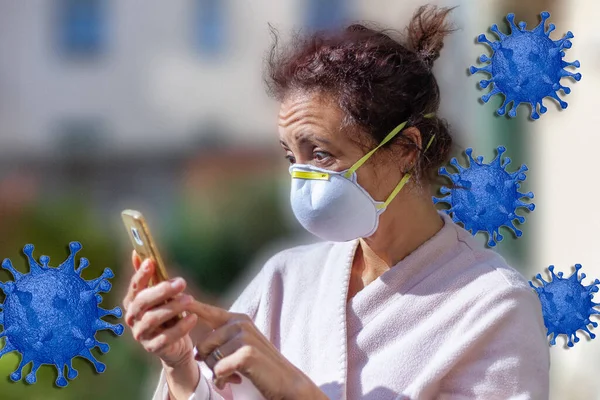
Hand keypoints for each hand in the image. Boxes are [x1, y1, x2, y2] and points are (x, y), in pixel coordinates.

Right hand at [122, 251, 197, 367]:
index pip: (135, 286)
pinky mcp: (153, 347)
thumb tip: (137, 253)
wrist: (176, 346)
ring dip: (172, 307)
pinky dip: (180, 327)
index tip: (151, 262)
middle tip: (182, 282)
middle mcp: (133, 318)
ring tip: (190, 299)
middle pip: (143, 302)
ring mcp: (141, 334)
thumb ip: (151, 278)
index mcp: (133, 302)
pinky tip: (192, 317)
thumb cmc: (168, 316)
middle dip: (162, 290)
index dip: (141, 274)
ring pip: (153, 319)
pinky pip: (165, 337)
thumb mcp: (161, 296)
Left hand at [187, 301, 325, 399]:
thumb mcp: (240, 348)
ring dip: (217, 371)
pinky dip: (223, 379)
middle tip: (225, 368)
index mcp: (238, 319)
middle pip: (204, 343)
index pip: (207, 311)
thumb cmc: (259, 367)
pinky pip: (219, 368)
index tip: (173, 298)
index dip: (189, 307)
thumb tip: (196, 350)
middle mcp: (240, 323)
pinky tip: (235, 380)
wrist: (285, 382)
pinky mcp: (247, 352)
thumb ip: (221, 343)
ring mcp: (245, 336)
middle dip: (208, 361)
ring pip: (210, 357)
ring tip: (232, 374)